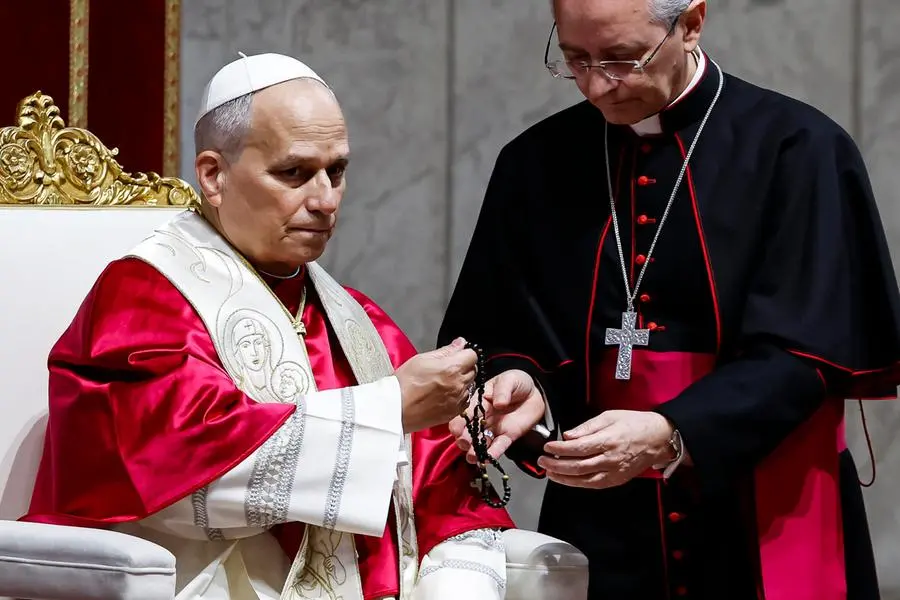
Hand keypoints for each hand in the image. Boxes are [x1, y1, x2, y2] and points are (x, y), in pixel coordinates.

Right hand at [396, 338, 476, 432]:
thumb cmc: (404, 384)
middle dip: (463, 367)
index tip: (456, 355)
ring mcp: (457, 400)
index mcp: (452, 368)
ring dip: (461, 382)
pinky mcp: (454, 412)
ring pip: (469, 386)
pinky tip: (444, 395)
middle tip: (447, 369)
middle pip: (473, 370)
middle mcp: (458, 385)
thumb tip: (460, 343)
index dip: (464, 353)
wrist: (396, 409)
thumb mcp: (422, 358)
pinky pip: (464, 401)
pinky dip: (458, 396)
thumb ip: (446, 351)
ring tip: (443, 383)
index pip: (472, 355)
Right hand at [449, 369, 544, 462]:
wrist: (535, 392)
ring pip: (482, 442)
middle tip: (464, 443)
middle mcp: (483, 418)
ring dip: (475, 450)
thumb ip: (503, 390)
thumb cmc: (517, 382)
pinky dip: (493, 454)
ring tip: (472, 457)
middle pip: (470, 431)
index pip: (465, 413)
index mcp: (479, 402)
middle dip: (464, 438)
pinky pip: (499, 446)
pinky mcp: (507, 437)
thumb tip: (498, 403)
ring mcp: (494, 428)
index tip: (456, 430)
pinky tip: (487, 460)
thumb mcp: (509, 380)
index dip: (459, 422)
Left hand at [538, 410, 674, 488]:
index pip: (578, 448)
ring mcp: (615, 472)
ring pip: (585, 480)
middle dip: (557, 465)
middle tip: (543, 461)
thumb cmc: (635, 424)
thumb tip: (568, 436)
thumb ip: (587, 427)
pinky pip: (594, 485)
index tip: (547, 447)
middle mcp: (611, 459)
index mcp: (609, 440)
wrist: (658, 438)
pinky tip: (567, 479)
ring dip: (564, 478)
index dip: (560, 449)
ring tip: (550, 473)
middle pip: (578, 466)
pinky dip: (578, 484)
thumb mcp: (609, 416)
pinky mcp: (618, 479)